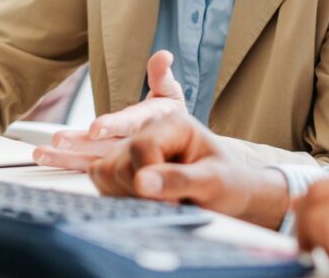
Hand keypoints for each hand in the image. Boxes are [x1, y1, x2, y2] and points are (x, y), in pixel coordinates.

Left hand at [34, 49, 186, 170]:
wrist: (174, 149)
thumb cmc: (170, 118)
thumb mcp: (170, 94)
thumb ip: (162, 75)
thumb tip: (163, 54)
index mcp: (146, 126)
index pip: (128, 125)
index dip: (112, 125)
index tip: (94, 128)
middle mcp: (129, 146)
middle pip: (102, 146)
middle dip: (80, 144)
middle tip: (58, 141)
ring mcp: (116, 159)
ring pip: (89, 160)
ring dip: (64, 157)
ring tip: (40, 152)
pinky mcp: (106, 166)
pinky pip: (83, 166)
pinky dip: (63, 163)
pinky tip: (42, 159)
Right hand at [90, 113, 290, 229]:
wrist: (227, 194)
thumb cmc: (226, 183)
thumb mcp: (212, 182)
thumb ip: (179, 180)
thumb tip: (141, 182)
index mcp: (174, 123)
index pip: (143, 146)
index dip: (150, 178)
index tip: (173, 203)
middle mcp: (149, 130)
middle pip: (121, 162)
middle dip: (141, 192)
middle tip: (172, 205)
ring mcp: (133, 147)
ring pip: (106, 172)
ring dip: (127, 196)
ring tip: (159, 202)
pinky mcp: (123, 166)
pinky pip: (101, 180)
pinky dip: (115, 197)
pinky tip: (143, 203)